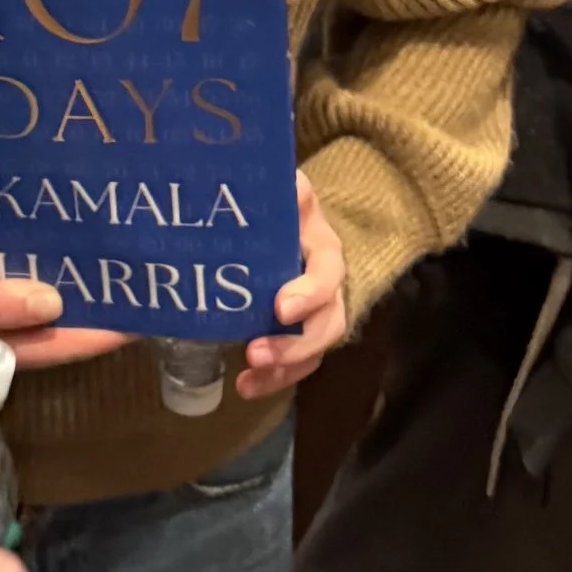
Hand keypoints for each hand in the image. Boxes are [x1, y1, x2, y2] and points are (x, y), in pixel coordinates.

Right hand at [0, 221, 129, 372]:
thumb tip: (55, 303)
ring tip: (110, 232)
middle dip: (92, 293)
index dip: (104, 332)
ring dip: (62, 261)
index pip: (59, 344)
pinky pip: (0, 250)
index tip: (150, 311)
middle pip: (51, 314)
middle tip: (141, 262)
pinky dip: (24, 236)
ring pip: (29, 280)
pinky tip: (53, 207)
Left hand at [235, 172, 347, 401]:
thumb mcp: (283, 189)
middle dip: (294, 343)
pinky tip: (244, 387)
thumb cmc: (278, 205)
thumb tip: (289, 183)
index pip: (327, 273)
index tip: (280, 309)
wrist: (279, 221)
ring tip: (250, 375)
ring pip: (315, 349)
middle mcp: (327, 285)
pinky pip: (296, 364)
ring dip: (285, 365)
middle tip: (254, 353)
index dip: (309, 293)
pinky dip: (273, 379)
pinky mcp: (300, 335)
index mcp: (322, 248)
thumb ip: (285, 187)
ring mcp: (316, 313)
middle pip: (327, 322)